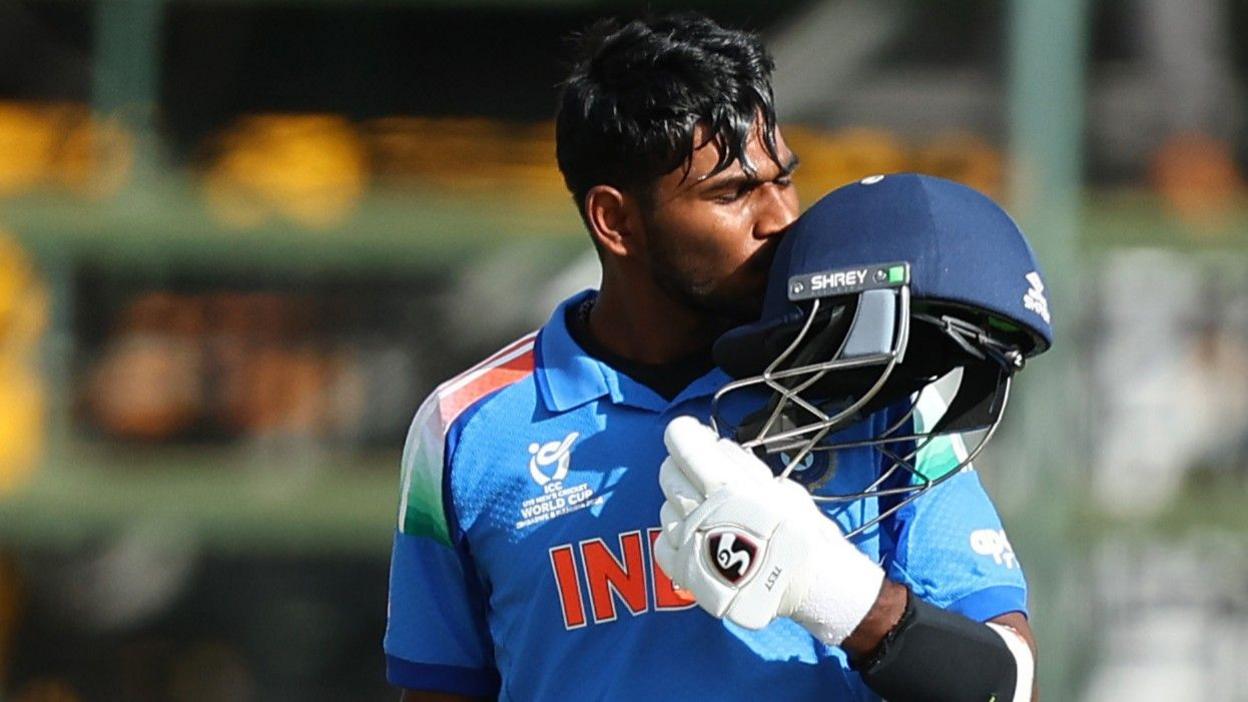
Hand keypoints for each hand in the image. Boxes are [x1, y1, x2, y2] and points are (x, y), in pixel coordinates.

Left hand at [653, 416, 884, 642]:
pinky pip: (662, 543)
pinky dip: (675, 535)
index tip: (690, 431)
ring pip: (665, 507)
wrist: (807, 590)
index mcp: (727, 488)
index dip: (683, 432)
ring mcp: (688, 544)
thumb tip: (718, 447)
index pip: (685, 447)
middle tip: (704, 472)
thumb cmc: (802, 537)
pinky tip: (696, 536)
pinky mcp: (683, 571)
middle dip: (683, 465)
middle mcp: (701, 513)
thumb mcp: (782, 488)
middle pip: (669, 474)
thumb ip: (745, 466)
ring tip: (709, 511)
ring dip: (681, 502)